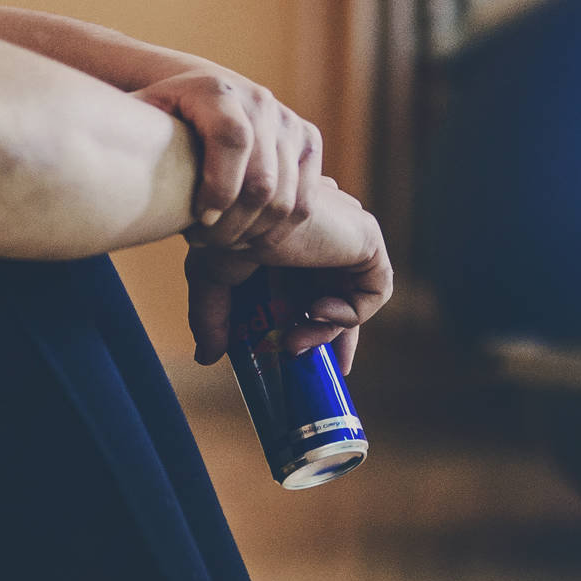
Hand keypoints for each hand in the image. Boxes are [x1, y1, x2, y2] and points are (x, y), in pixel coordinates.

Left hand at [132, 67, 323, 255]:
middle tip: (202, 241)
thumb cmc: (162, 116)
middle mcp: (260, 100)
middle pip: (263, 178)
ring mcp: (289, 121)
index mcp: (216, 90)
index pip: (232, 138)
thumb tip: (106, 159)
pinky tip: (247, 237)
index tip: (197, 217)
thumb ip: (126, 135)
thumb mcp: (141, 118)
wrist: (200, 94)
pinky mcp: (308, 140)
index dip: (218, 186)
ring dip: (253, 232)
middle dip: (232, 223)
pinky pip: (305, 202)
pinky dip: (279, 230)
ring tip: (220, 240)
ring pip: (287, 197)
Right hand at [186, 178, 394, 372]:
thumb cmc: (217, 232)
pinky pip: (374, 290)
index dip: (317, 323)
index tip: (302, 353)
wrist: (232, 212)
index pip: (319, 281)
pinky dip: (351, 313)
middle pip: (343, 292)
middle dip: (333, 335)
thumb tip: (205, 358)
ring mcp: (348, 230)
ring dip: (327, 330)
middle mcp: (327, 227)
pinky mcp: (367, 235)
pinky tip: (316, 312)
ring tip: (293, 340)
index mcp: (297, 231)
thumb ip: (214, 319)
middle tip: (316, 368)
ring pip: (355, 296)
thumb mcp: (214, 282)